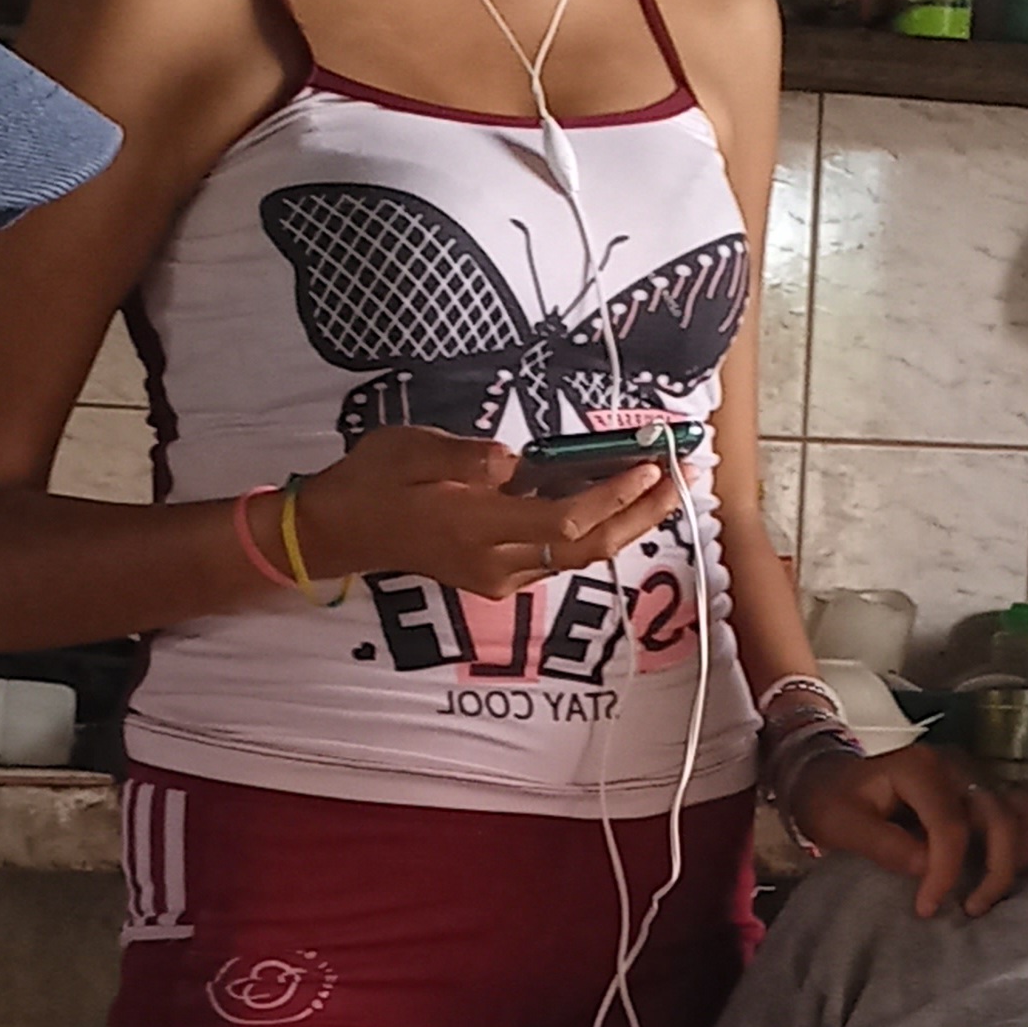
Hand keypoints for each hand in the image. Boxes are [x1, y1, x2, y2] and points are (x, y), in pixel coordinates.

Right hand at [269, 428, 681, 602]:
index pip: (564, 521)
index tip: (648, 467)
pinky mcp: (502, 575)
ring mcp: (502, 576)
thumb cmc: (372, 482)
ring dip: (627, 521)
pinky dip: (596, 525)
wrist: (342, 533)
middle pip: (589, 546)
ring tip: (665, 485)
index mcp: (475, 529)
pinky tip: (618, 496)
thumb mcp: (410, 450)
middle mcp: (498, 564)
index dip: (612, 497)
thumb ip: (467, 459)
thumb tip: (515, 462)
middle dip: (642, 514)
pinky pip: (561, 552)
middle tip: (685, 477)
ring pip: (581, 554)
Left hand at [789, 746, 1027, 919]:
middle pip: (1001, 817)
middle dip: (996, 870)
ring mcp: (975, 775)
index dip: (946, 873)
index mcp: (920, 769)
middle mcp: (956, 767)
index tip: (926, 909)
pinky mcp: (983, 788)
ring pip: (1025, 811)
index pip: (950, 826)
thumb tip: (926, 869)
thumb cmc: (831, 800)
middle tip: (971, 909)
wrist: (831, 776)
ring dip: (1019, 856)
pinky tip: (1016, 868)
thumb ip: (882, 844)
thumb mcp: (839, 823)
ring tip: (990, 893)